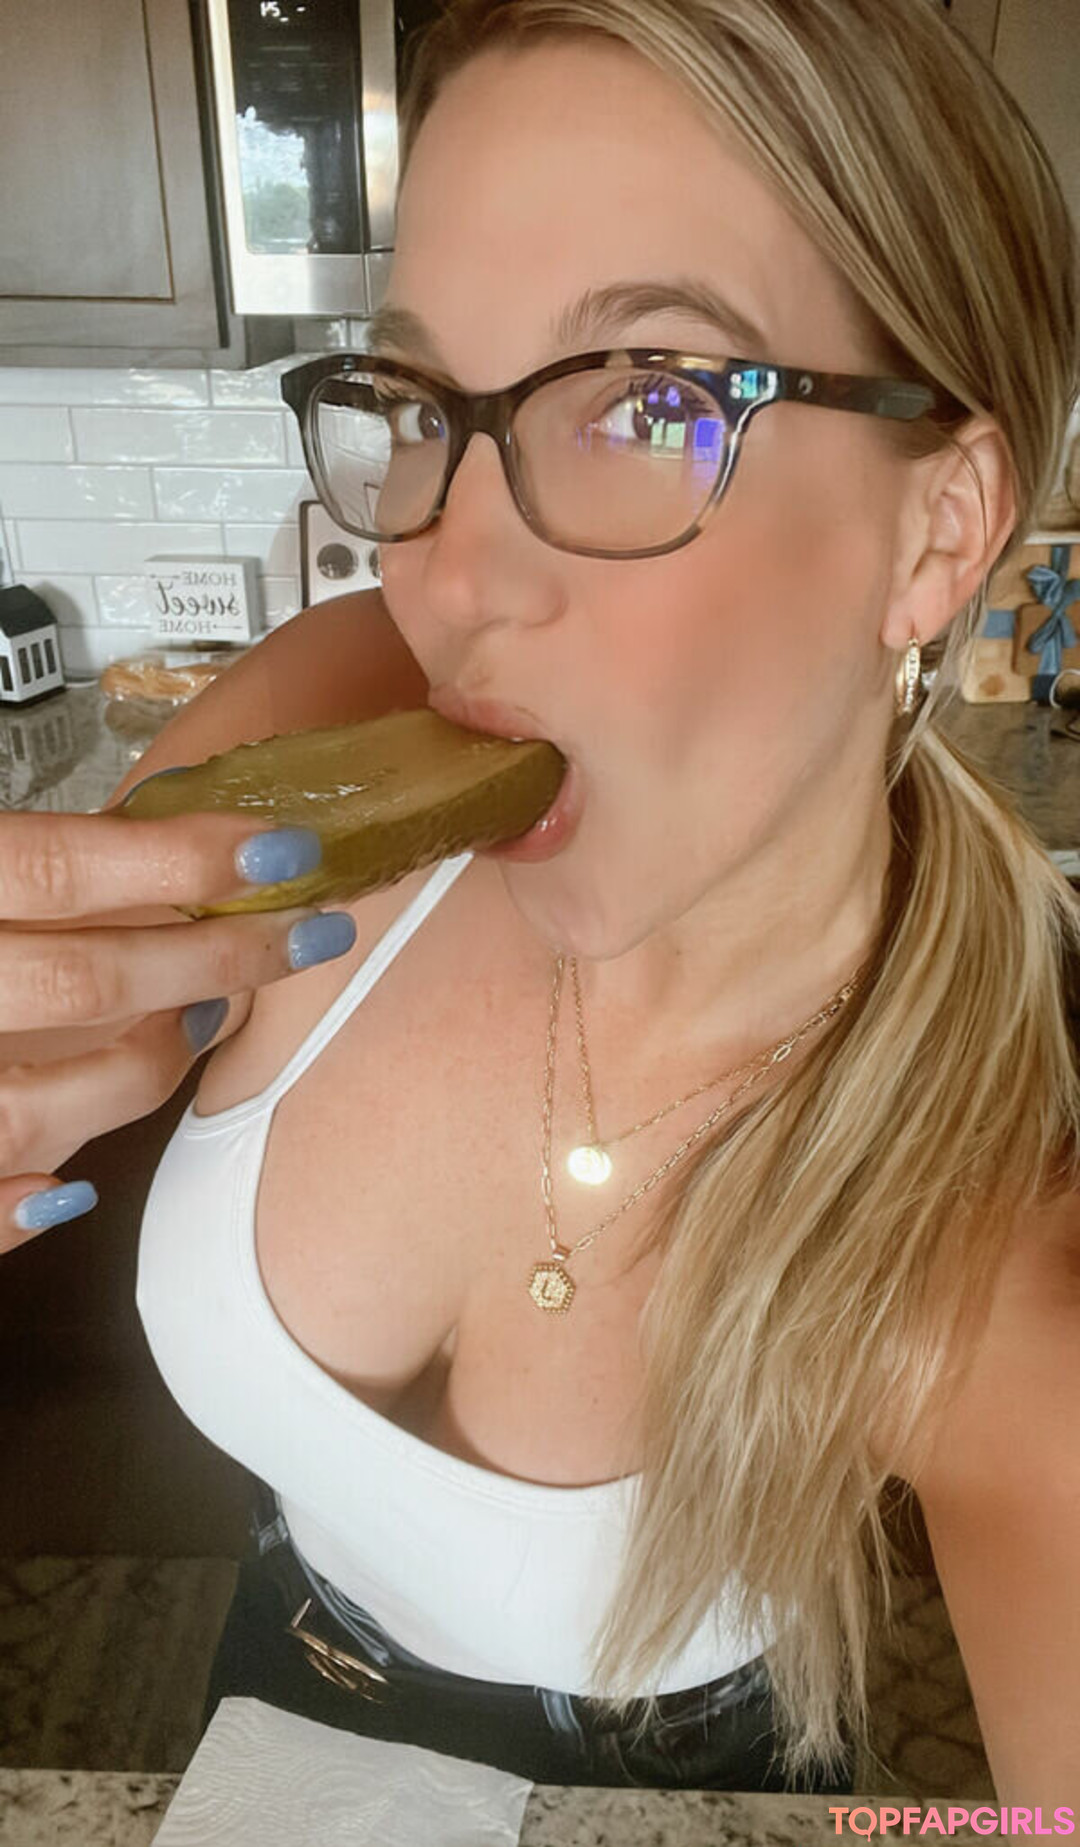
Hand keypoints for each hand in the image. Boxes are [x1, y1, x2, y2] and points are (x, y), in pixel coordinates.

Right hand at [0, 806, 356, 1250]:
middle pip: (78, 984)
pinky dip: (14, 1208)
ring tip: (198, 1028)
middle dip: (210, 962)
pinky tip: (67, 1189)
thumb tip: (135, 854)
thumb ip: (11, 868)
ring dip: (138, 1077)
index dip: (182, 860)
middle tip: (301, 935)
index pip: (59, 868)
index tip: (287, 848)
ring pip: (31, 1112)